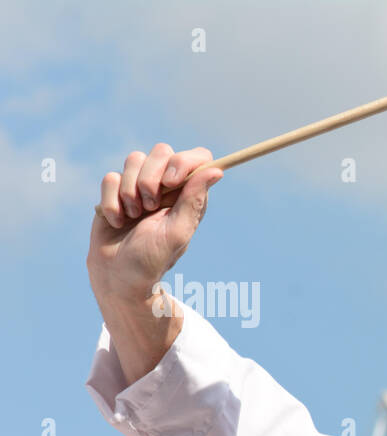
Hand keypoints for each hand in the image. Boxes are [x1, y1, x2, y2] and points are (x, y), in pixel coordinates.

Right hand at [87, 144, 221, 382]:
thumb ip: (194, 200)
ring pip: (133, 159)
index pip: (198, 156)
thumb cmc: (152, 259)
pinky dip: (112, 201)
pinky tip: (117, 221)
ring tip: (134, 216)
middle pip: (162, 151)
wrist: (117, 275)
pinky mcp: (116, 191)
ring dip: (130, 191)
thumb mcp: (177, 232)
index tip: (171, 182)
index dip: (184, 161)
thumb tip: (217, 170)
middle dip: (151, 177)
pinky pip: (111, 177)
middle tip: (150, 205)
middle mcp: (168, 186)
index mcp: (189, 194)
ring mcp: (140, 186)